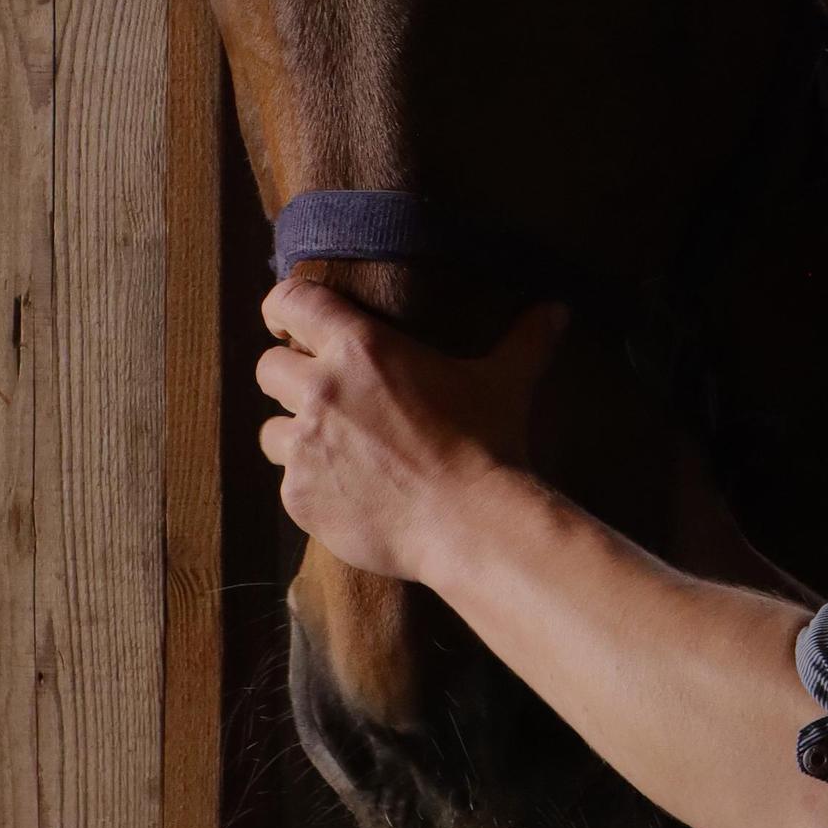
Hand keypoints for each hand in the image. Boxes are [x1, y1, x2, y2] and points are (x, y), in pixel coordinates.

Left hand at [256, 277, 569, 581]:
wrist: (471, 524)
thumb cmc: (488, 444)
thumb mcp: (505, 382)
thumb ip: (525, 340)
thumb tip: (559, 309)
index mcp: (361, 348)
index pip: (290, 303)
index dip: (284, 310)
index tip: (292, 324)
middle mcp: (321, 390)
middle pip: (268, 367)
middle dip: (290, 378)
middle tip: (325, 396)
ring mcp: (304, 447)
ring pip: (272, 430)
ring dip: (296, 435)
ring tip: (338, 452)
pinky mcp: (298, 496)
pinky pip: (288, 482)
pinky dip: (311, 486)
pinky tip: (350, 493)